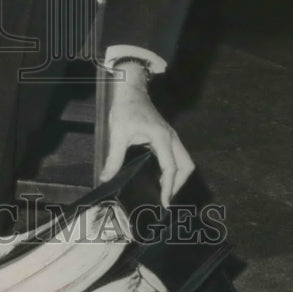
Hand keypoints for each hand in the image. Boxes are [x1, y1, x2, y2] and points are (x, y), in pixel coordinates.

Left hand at [99, 62, 194, 207]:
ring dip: (178, 176)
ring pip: (184, 160)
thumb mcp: (118, 133)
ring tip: (163, 190)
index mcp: (162, 137)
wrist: (131, 90)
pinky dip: (174, 168)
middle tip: (164, 198)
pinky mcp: (167, 136)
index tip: (164, 202)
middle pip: (186, 165)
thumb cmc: (125, 108)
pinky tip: (161, 177)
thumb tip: (106, 178)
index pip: (171, 167)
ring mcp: (171, 136)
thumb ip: (114, 157)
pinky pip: (177, 156)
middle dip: (179, 183)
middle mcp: (171, 138)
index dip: (169, 186)